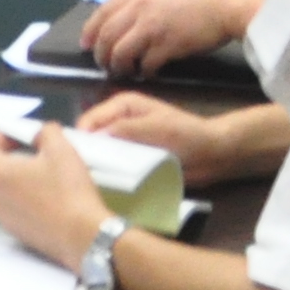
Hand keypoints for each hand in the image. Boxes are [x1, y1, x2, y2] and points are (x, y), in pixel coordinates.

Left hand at [0, 126, 114, 274]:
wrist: (84, 236)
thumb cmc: (70, 196)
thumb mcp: (62, 150)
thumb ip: (46, 132)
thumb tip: (42, 133)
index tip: (15, 137)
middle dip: (15, 159)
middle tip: (39, 155)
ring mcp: (7, 219)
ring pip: (8, 192)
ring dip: (24, 182)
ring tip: (49, 179)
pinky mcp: (21, 234)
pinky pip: (19, 211)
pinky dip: (31, 202)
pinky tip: (54, 200)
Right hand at [75, 90, 256, 175]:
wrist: (212, 154)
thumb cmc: (185, 134)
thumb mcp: (154, 127)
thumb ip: (123, 129)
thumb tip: (93, 137)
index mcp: (122, 105)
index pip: (90, 120)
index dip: (81, 138)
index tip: (76, 160)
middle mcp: (119, 120)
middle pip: (92, 136)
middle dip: (87, 152)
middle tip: (81, 174)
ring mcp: (125, 141)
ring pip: (100, 152)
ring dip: (98, 164)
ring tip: (91, 182)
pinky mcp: (132, 158)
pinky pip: (113, 164)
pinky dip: (109, 172)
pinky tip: (105, 184)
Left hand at [84, 0, 263, 72]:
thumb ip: (145, 0)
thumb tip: (129, 18)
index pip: (102, 12)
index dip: (90, 31)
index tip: (86, 44)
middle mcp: (139, 7)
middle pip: (107, 36)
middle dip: (101, 54)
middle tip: (104, 65)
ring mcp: (152, 27)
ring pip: (121, 53)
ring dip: (119, 66)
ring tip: (124, 72)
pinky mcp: (168, 45)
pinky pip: (146, 64)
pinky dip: (144, 71)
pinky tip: (149, 73)